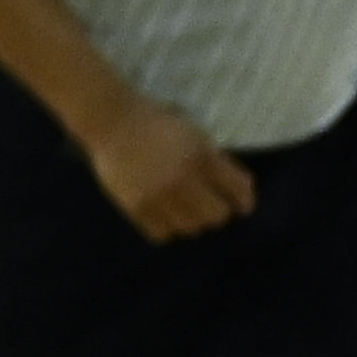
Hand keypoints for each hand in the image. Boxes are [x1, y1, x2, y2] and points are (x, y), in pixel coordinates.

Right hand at [82, 91, 253, 241]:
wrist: (112, 123)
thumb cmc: (157, 122)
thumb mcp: (193, 133)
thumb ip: (214, 159)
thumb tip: (236, 188)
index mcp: (200, 156)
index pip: (237, 190)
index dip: (244, 200)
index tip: (241, 205)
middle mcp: (182, 180)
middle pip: (216, 216)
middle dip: (217, 211)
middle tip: (208, 205)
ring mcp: (158, 196)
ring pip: (190, 229)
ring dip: (191, 221)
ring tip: (183, 210)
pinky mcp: (136, 207)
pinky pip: (162, 234)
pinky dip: (167, 228)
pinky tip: (163, 215)